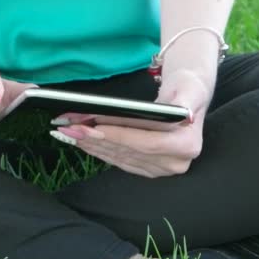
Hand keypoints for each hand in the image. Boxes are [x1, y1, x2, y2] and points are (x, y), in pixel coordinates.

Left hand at [50, 69, 210, 177]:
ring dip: (92, 145)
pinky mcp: (148, 170)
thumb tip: (182, 112)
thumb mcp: (190, 88)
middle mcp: (176, 163)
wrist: (188, 99)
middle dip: (96, 138)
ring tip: (69, 132)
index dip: (117, 135)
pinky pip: (119, 161)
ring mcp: (161, 169)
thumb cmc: (187, 89)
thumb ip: (185, 101)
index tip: (91, 126)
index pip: (146, 142)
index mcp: (187, 145)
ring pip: (119, 157)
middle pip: (128, 151)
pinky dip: (99, 150)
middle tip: (68, 127)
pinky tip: (83, 141)